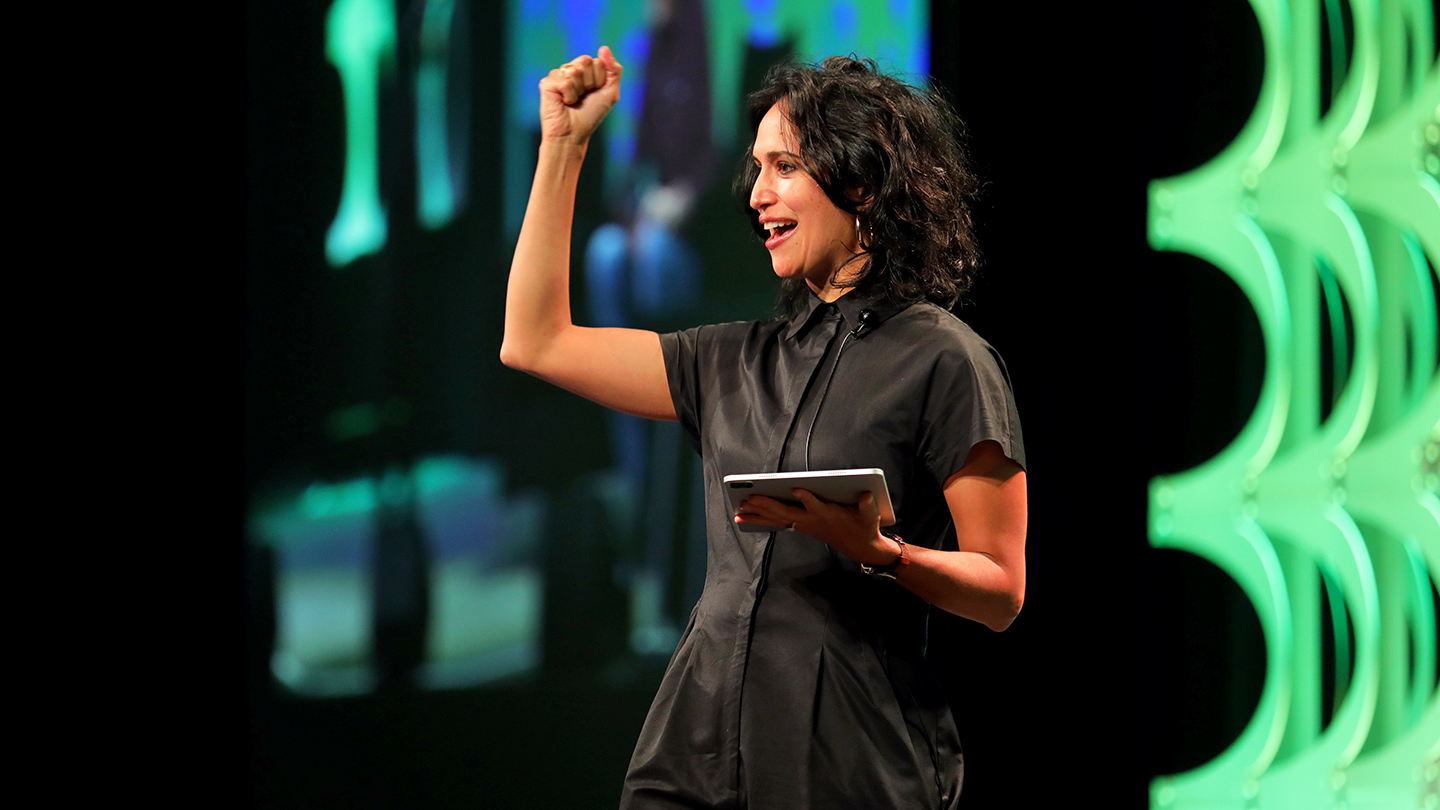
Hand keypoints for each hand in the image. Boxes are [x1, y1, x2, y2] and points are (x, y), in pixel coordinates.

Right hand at [539, 46, 622, 145]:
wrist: (573, 135)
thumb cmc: (590, 116)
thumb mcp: (610, 93)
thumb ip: (614, 70)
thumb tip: (604, 48)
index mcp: (586, 71)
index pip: (598, 61)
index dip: (600, 80)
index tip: (594, 93)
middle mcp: (570, 70)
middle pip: (586, 61)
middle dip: (589, 82)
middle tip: (583, 97)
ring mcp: (557, 75)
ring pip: (575, 70)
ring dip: (579, 90)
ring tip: (572, 101)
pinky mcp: (547, 83)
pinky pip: (564, 81)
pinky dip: (568, 95)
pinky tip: (563, 102)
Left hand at [735, 490, 898, 566]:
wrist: (859, 547)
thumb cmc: (863, 527)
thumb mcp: (870, 516)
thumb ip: (868, 505)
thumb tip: (867, 495)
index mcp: (828, 515)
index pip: (816, 506)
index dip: (807, 498)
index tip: (797, 488)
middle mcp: (811, 521)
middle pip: (786, 512)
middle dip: (767, 505)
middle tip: (748, 499)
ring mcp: (804, 525)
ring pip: (777, 519)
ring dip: (757, 515)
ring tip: (739, 511)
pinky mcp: (800, 526)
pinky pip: (777, 522)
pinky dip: (761, 520)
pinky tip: (745, 517)